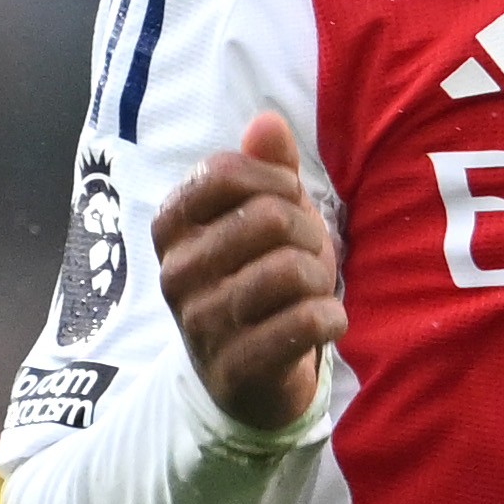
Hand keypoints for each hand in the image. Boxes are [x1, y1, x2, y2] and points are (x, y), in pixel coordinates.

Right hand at [153, 110, 342, 436]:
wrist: (245, 382)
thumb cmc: (257, 285)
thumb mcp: (262, 222)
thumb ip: (265, 170)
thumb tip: (268, 121)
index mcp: (172, 228)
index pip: (224, 173)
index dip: (276, 180)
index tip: (290, 202)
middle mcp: (177, 274)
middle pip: (267, 218)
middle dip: (308, 232)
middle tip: (311, 254)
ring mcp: (202, 324)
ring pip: (289, 271)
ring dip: (320, 278)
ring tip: (315, 290)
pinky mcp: (235, 368)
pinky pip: (304, 322)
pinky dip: (331, 317)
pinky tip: (326, 321)